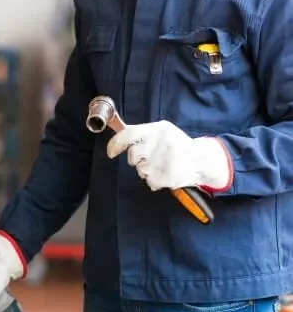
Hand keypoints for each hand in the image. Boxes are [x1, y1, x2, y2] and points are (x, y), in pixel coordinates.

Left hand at [106, 120, 231, 191]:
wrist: (200, 160)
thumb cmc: (177, 144)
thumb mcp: (162, 130)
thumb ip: (142, 133)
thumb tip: (119, 138)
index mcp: (156, 129)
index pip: (128, 134)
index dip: (116, 144)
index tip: (111, 152)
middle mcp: (158, 144)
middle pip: (133, 156)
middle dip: (138, 159)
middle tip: (151, 157)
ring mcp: (162, 161)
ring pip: (141, 170)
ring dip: (148, 170)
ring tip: (162, 164)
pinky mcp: (166, 176)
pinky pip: (150, 182)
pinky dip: (155, 180)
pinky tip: (166, 173)